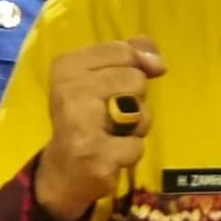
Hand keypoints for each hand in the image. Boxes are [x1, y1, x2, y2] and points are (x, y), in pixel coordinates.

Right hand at [36, 37, 166, 220]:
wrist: (63, 169)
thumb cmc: (88, 117)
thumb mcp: (101, 77)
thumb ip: (130, 55)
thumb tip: (156, 59)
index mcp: (67, 66)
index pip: (122, 50)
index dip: (133, 67)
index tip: (114, 86)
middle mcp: (68, 90)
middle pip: (135, 79)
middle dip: (135, 100)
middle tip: (110, 115)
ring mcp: (79, 123)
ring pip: (140, 111)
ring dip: (136, 126)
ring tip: (111, 134)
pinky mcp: (94, 155)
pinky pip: (137, 145)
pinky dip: (131, 153)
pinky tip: (109, 155)